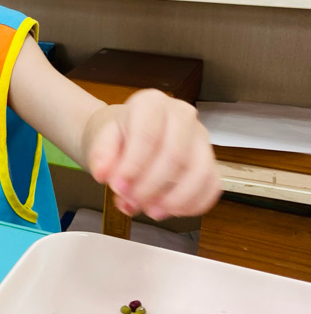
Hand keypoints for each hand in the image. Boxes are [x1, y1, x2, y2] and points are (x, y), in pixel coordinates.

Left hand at [84, 89, 220, 219]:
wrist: (128, 134)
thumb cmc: (119, 135)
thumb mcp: (102, 138)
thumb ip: (101, 154)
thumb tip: (103, 173)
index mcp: (152, 103)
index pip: (148, 134)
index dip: (133, 165)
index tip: (118, 186)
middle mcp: (182, 115)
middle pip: (175, 155)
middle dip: (152, 186)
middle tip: (132, 201)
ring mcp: (200, 138)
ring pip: (199, 171)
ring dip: (176, 199)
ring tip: (152, 211)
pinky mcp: (209, 160)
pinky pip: (212, 185)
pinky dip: (195, 203)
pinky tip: (173, 211)